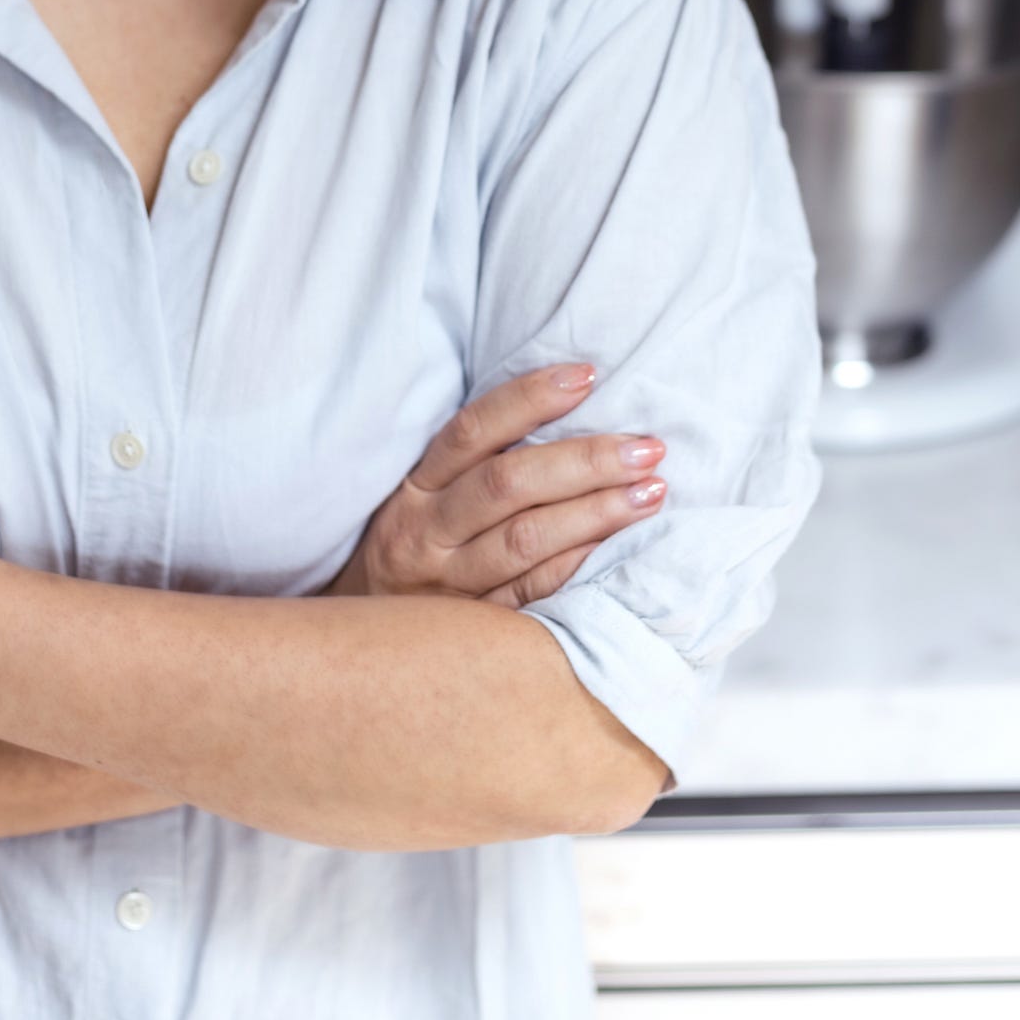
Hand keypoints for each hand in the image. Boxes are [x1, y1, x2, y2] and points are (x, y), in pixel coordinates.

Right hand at [323, 366, 665, 606]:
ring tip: (651, 493)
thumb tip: (568, 403)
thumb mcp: (426, 498)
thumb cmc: (417, 548)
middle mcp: (425, 532)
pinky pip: (534, 594)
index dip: (529, 398)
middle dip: (584, 462)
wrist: (367, 643)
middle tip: (648, 448)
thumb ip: (476, 463)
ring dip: (596, 514)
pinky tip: (622, 551)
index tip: (588, 376)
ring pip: (525, 541)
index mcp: (416, 488)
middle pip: (507, 485)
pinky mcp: (474, 629)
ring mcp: (448, 585)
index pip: (472, 431)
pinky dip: (578, 567)